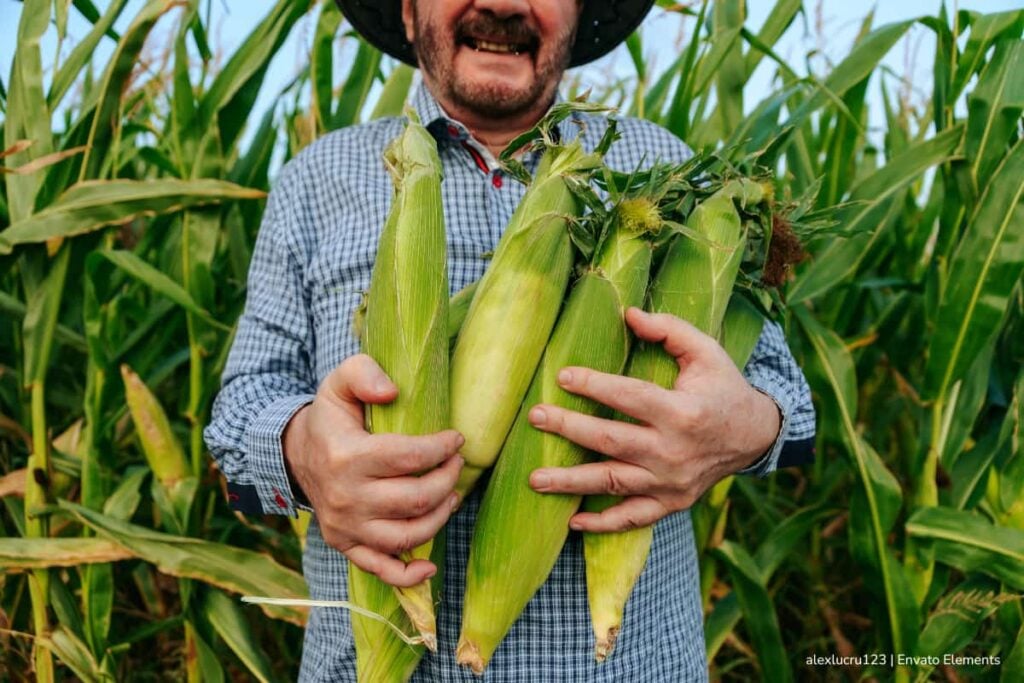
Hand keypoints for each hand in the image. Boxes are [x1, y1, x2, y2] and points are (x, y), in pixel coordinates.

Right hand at [283, 354, 463, 586]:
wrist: (296, 454)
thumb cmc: (331, 416)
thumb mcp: (340, 381)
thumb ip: (364, 373)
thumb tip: (392, 391)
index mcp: (346, 456)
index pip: (408, 457)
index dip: (441, 449)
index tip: (457, 440)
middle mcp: (345, 497)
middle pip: (415, 499)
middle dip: (448, 480)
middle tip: (457, 465)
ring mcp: (345, 526)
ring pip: (406, 535)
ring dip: (440, 517)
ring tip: (452, 496)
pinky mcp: (345, 545)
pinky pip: (380, 569)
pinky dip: (408, 576)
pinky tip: (430, 567)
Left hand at [527, 307, 780, 532]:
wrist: (756, 436)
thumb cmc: (723, 387)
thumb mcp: (705, 351)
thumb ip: (669, 329)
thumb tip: (629, 314)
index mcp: (683, 412)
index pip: (629, 397)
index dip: (594, 385)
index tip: (562, 376)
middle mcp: (675, 451)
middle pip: (611, 441)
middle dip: (569, 429)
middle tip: (535, 417)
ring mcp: (672, 482)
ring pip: (613, 483)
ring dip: (571, 483)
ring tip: (535, 479)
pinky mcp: (672, 503)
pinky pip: (633, 518)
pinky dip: (602, 524)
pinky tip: (572, 520)